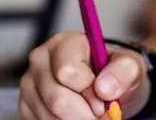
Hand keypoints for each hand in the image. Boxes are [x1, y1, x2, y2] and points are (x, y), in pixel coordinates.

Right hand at [19, 32, 149, 119]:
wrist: (105, 87)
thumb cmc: (114, 73)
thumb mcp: (130, 66)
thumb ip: (124, 70)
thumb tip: (104, 88)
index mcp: (64, 43)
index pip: (68, 72)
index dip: (90, 92)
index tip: (105, 99)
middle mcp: (40, 60)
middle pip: (56, 98)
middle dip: (84, 114)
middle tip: (99, 113)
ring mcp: (29, 83)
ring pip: (49, 115)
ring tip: (88, 113)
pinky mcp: (25, 105)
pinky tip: (74, 116)